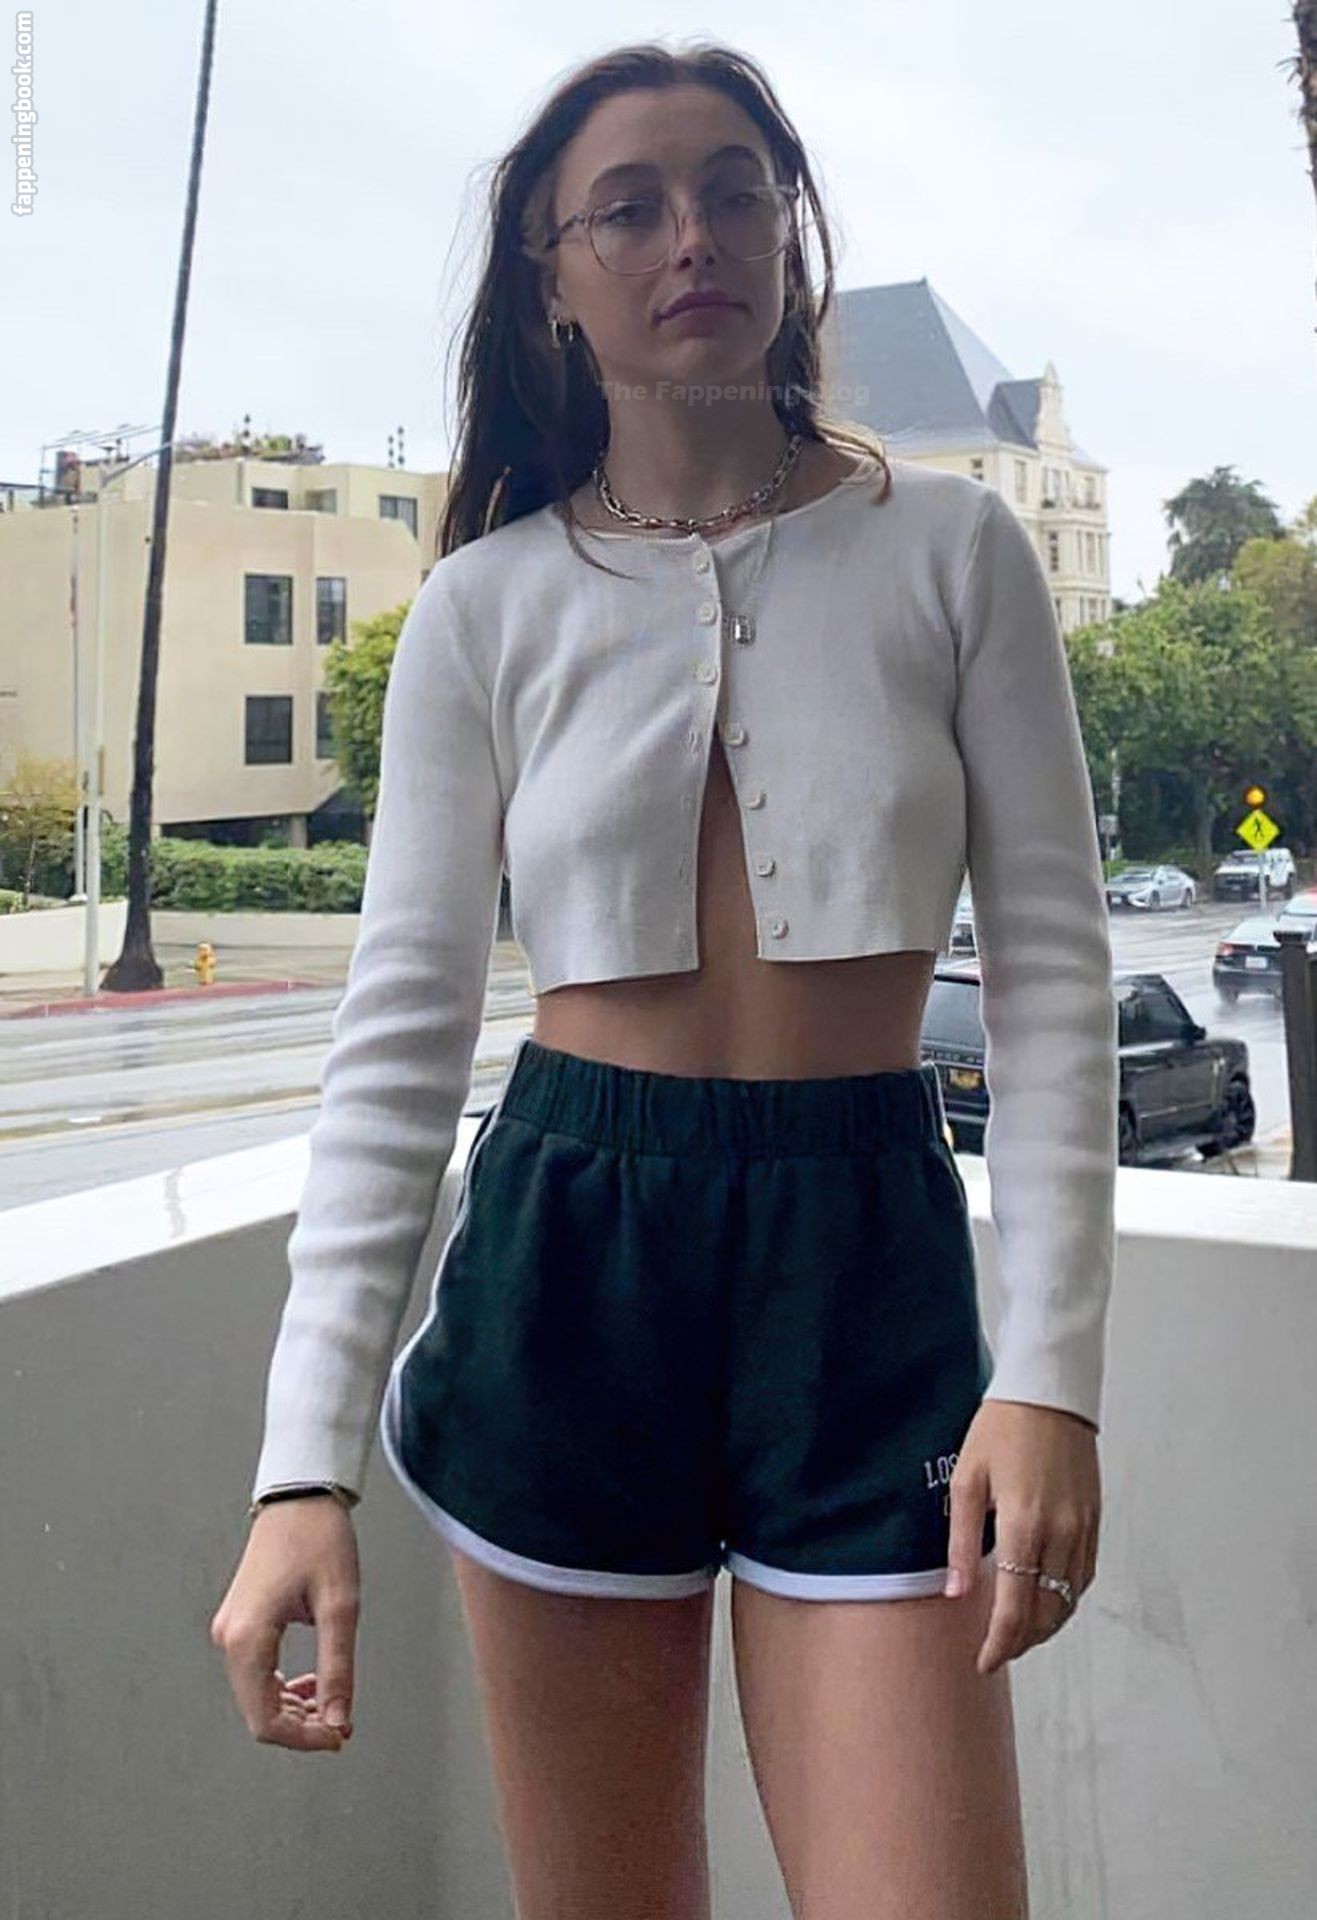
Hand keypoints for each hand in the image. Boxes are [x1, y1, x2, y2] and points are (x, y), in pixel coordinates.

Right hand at [210, 1498, 359, 1749]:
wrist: (300, 1494)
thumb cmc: (319, 1538)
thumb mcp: (340, 1606)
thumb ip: (337, 1669)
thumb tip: (338, 1721)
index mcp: (247, 1637)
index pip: (265, 1719)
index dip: (304, 1738)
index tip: (339, 1735)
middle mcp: (229, 1638)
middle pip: (257, 1712)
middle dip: (300, 1726)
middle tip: (341, 1724)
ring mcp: (230, 1630)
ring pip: (256, 1695)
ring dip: (293, 1709)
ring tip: (331, 1702)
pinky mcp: (239, 1622)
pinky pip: (256, 1672)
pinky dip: (283, 1687)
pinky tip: (312, 1683)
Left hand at [944, 1398, 1099, 1676]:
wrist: (1049, 1393)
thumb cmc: (1001, 1428)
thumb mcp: (967, 1480)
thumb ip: (961, 1541)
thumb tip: (956, 1593)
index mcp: (1024, 1525)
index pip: (1015, 1607)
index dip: (1000, 1643)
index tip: (984, 1662)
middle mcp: (1060, 1533)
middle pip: (1046, 1613)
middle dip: (1021, 1641)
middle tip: (996, 1650)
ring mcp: (1082, 1528)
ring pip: (1069, 1600)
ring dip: (1045, 1625)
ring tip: (1017, 1632)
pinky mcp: (1094, 1520)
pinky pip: (1083, 1576)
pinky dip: (1065, 1599)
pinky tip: (1045, 1599)